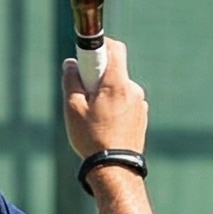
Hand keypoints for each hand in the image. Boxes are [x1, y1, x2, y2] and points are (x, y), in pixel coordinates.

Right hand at [61, 36, 146, 157]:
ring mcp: (140, 103)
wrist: (115, 168)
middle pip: (114, 70)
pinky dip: (113, 106)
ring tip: (92, 116)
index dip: (99, 45)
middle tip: (81, 93)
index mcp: (117, 83)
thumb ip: (71, 80)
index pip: (114, 48)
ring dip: (104, 93)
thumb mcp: (72, 108)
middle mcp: (133, 89)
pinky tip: (104, 125)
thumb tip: (71, 64)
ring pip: (118, 87)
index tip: (85, 54)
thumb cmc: (92, 138)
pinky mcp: (141, 116)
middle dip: (96, 75)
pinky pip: (125, 102)